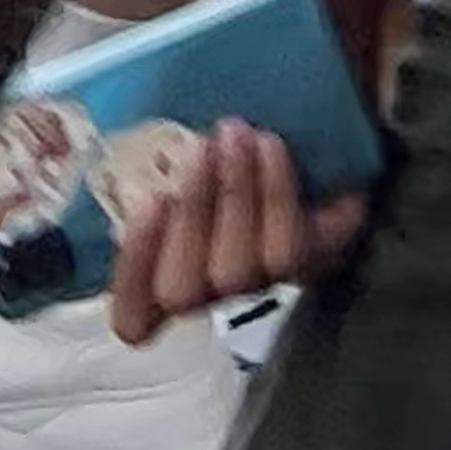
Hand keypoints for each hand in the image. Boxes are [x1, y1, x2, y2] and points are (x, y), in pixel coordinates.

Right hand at [104, 112, 369, 352]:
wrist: (318, 152)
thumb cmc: (223, 156)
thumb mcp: (179, 162)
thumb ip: (155, 170)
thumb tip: (142, 162)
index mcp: (164, 275)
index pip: (133, 316)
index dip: (132, 271)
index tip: (146, 200)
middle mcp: (210, 292)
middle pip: (183, 289)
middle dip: (191, 212)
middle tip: (201, 146)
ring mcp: (261, 283)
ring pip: (240, 269)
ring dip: (235, 195)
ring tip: (238, 133)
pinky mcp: (310, 262)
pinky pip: (294, 250)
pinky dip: (278, 195)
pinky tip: (271, 147)